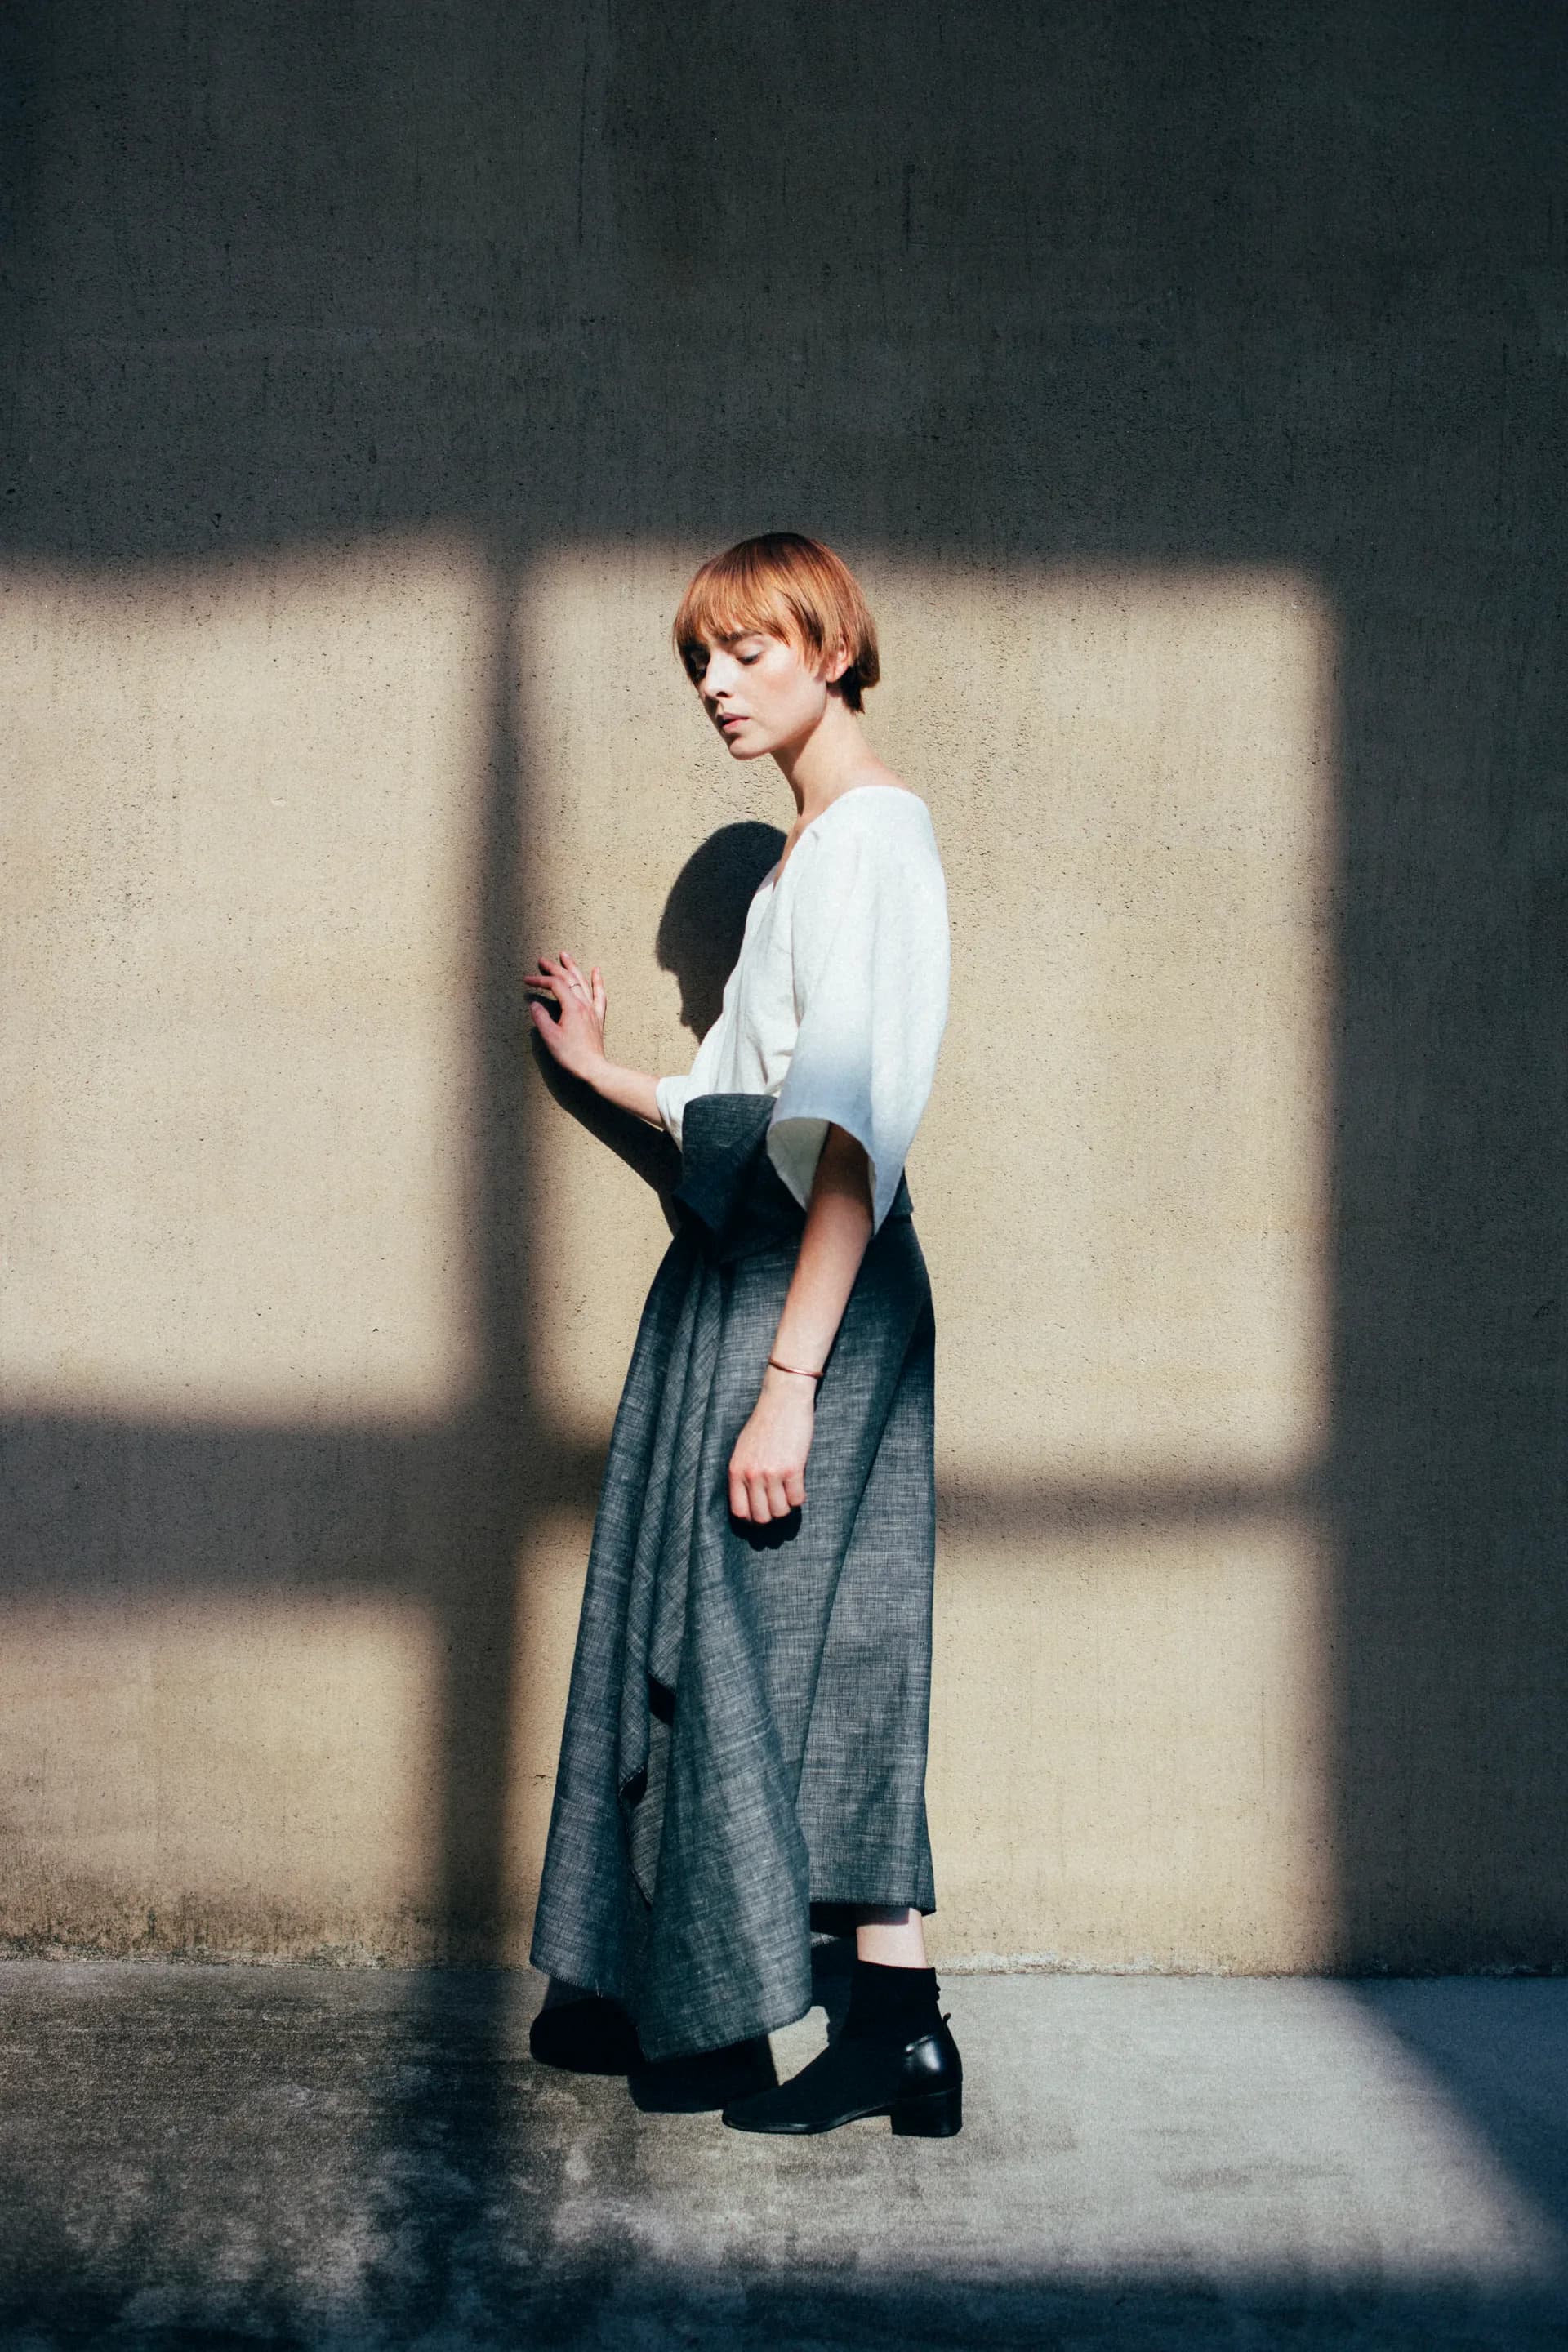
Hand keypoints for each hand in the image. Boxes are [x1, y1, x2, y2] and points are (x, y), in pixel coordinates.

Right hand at [526, 950, 606, 1081]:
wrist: (593, 1068)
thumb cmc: (571, 1055)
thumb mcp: (550, 1037)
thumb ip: (541, 1018)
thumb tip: (534, 1004)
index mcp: (572, 1007)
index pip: (555, 985)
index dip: (540, 980)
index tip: (527, 981)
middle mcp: (584, 1004)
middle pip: (569, 978)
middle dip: (554, 968)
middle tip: (542, 960)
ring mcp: (592, 1009)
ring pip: (583, 981)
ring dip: (573, 967)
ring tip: (565, 955)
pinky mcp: (597, 1016)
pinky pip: (599, 994)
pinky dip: (597, 981)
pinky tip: (596, 971)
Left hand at [728, 1364, 816, 1523]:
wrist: (783, 1401)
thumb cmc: (764, 1423)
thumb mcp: (743, 1449)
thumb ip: (744, 1474)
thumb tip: (750, 1501)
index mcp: (736, 1471)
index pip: (740, 1512)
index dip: (752, 1517)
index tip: (762, 1511)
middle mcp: (752, 1475)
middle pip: (761, 1517)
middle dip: (771, 1515)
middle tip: (778, 1504)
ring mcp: (772, 1473)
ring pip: (780, 1511)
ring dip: (787, 1506)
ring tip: (789, 1492)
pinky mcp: (793, 1469)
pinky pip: (797, 1499)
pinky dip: (800, 1497)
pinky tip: (799, 1484)